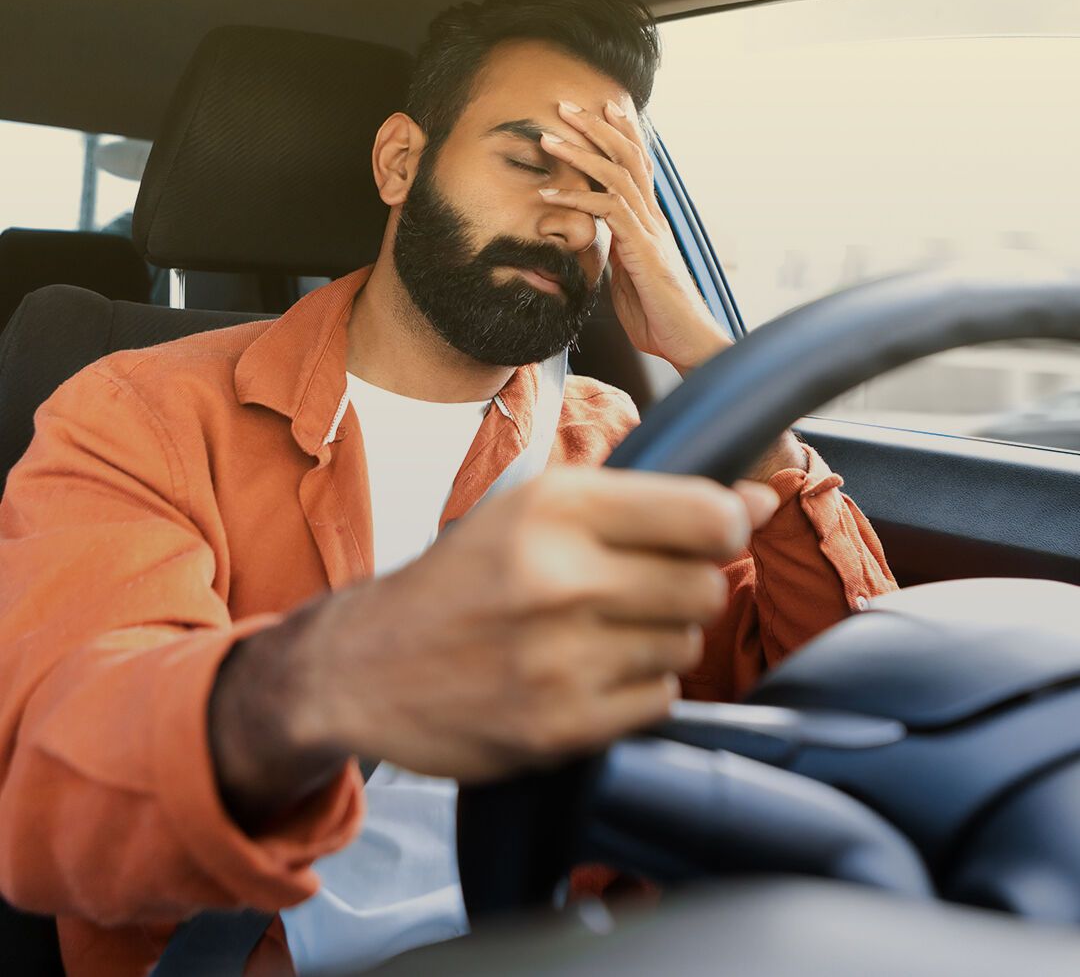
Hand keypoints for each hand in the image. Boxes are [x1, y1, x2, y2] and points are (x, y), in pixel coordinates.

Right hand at [210, 468, 777, 825]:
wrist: (367, 665)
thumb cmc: (463, 577)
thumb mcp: (533, 507)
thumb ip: (646, 501)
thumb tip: (757, 500)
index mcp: (556, 505)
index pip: (706, 514)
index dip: (726, 523)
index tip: (713, 531)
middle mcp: (561, 577)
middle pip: (705, 584)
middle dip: (686, 584)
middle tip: (636, 586)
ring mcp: (561, 659)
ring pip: (684, 644)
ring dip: (658, 637)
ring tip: (598, 630)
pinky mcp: (561, 727)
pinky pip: (658, 700)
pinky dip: (637, 687)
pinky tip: (587, 671)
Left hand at [538, 99, 726, 372]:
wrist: (686, 342)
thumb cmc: (658, 316)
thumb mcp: (629, 277)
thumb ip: (617, 252)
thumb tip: (599, 241)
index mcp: (650, 221)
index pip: (638, 164)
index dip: (621, 133)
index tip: (599, 108)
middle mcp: (653, 217)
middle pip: (628, 156)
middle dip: (596, 127)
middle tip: (565, 105)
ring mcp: (650, 230)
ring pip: (617, 175)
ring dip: (580, 152)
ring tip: (549, 136)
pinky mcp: (643, 249)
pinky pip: (609, 211)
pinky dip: (577, 198)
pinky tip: (549, 193)